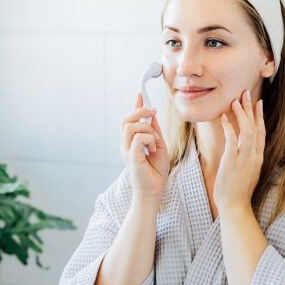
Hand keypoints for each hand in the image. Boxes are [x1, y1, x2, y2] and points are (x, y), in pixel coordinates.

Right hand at [120, 92, 169, 211]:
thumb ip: (154, 131)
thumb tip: (151, 115)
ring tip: (155, 142)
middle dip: (140, 110)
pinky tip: (153, 149)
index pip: (129, 119)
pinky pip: (138, 138)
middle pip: (126, 119)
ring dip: (147, 129)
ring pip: (131, 126)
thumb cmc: (156, 171)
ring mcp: (126, 150)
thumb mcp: (158, 145)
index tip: (140, 94)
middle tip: (154, 112)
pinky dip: (149, 139)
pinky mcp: (131, 157)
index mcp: (131, 141)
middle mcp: (125, 144)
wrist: (154, 191)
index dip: (134, 105)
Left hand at [214, 89, 265, 212]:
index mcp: (258, 158)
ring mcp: (245, 159)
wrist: (235, 206)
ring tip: (235, 100)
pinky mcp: (232, 162)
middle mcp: (254, 156)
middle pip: (255, 127)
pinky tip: (224, 117)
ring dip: (240, 114)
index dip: (259, 117)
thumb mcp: (246, 172)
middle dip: (250, 109)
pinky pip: (232, 141)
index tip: (258, 103)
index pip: (261, 132)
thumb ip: (246, 158)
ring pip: (246, 131)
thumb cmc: (237, 191)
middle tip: (246, 93)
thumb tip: (241, 147)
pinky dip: (229, 127)